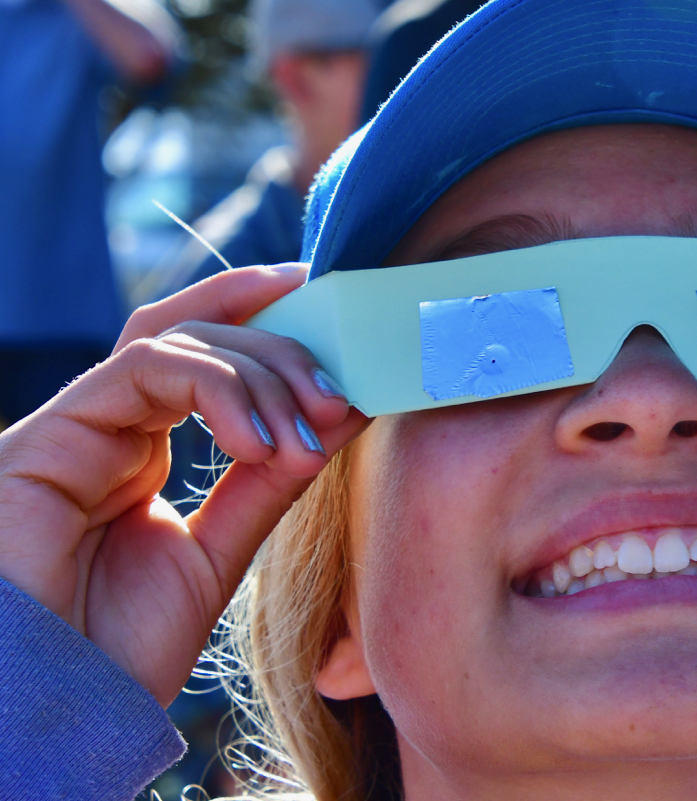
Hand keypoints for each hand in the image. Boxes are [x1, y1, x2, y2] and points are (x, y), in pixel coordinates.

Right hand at [0, 265, 367, 704]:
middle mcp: (106, 428)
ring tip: (304, 434)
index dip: (258, 314)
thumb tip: (335, 413)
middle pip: (197, 335)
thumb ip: (267, 483)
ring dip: (258, 373)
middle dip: (280, 353)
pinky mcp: (47, 436)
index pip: (199, 352)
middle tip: (338, 395)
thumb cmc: (116, 645)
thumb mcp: (218, 553)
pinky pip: (141, 368)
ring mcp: (75, 427)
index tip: (325, 298)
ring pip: (174, 340)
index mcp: (139, 451)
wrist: (50, 709)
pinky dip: (214, 388)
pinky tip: (257, 442)